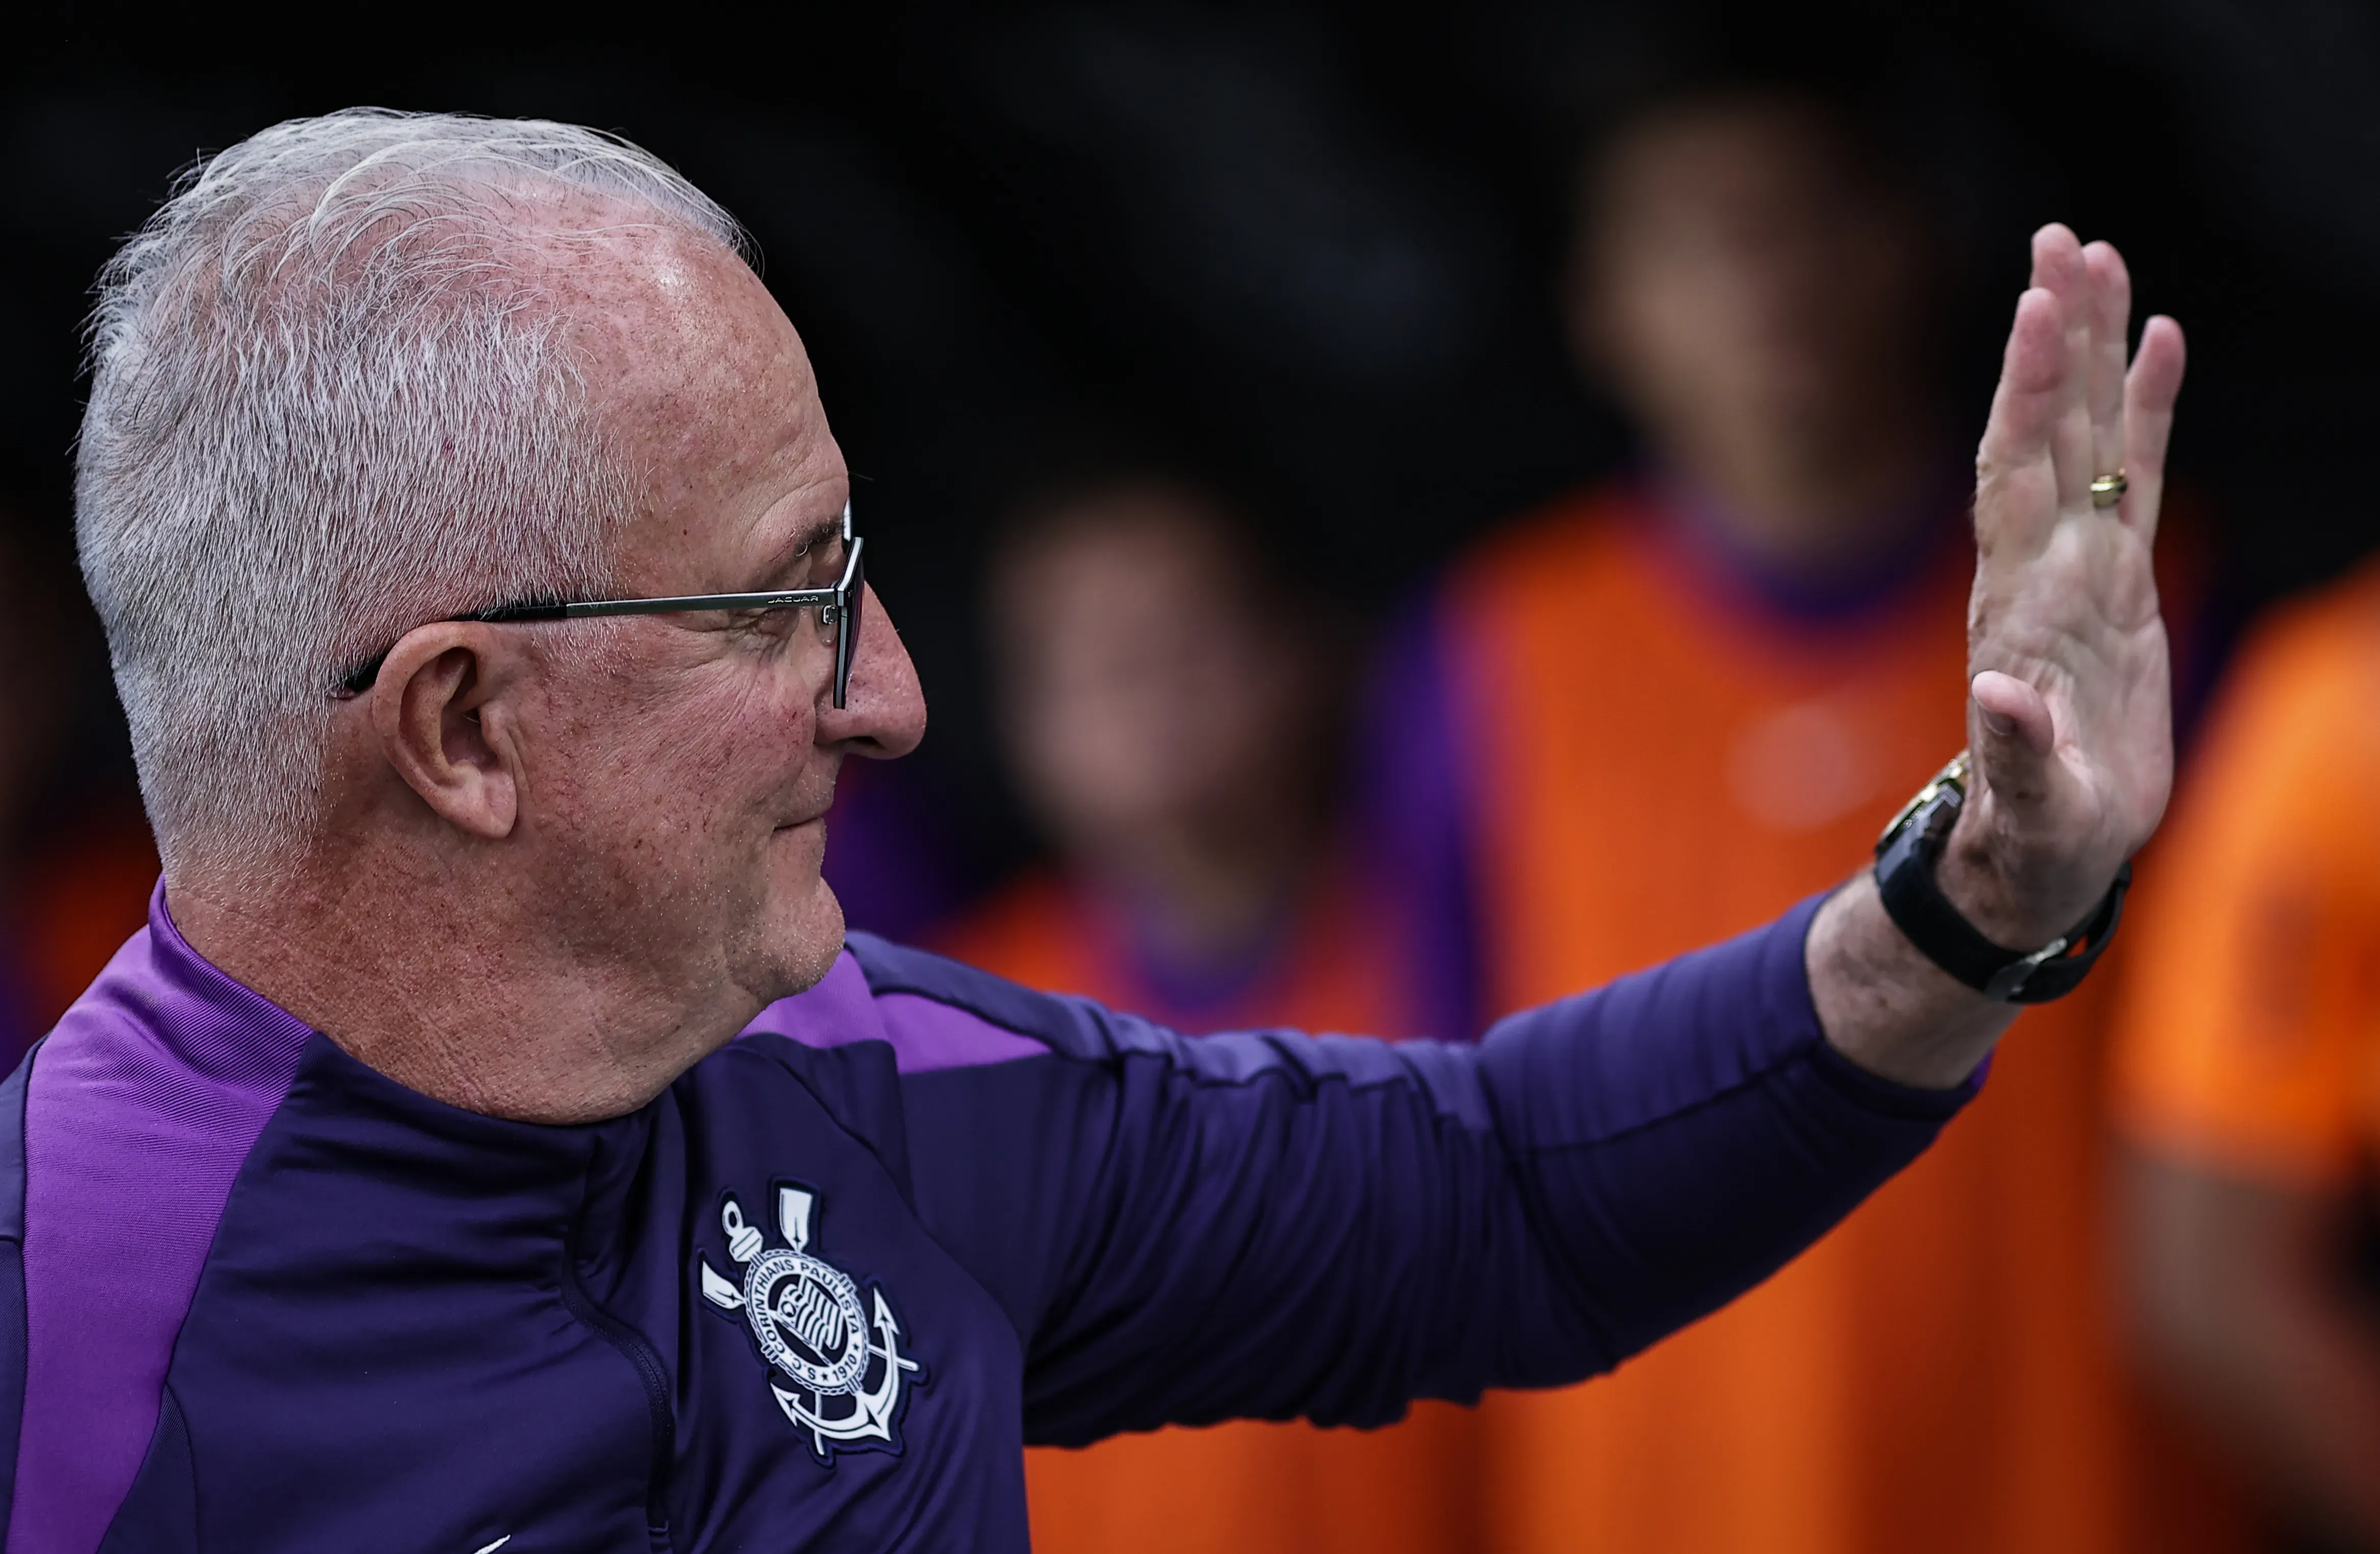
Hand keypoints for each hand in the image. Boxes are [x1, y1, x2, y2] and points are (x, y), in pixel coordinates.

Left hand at [1943, 224, 2187, 947]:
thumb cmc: (2038, 832)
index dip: (2026, 392)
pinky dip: (2151, 407)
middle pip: (2048, 427)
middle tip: (2059, 238)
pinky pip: (2141, 475)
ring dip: (2094, 348)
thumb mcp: (2034, 800)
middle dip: (2055, 335)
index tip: (2033, 308)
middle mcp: (2045, 565)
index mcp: (2022, 602)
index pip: (2016, 472)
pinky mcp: (2123, 582)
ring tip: (2098, 255)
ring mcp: (2084, 566)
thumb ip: (2018, 748)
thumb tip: (1997, 692)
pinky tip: (2164, 339)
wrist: (2042, 853)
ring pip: (2092, 434)